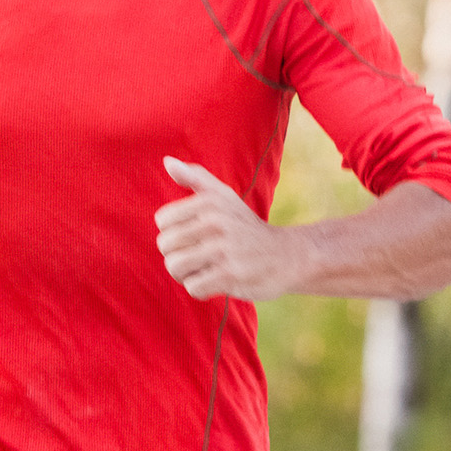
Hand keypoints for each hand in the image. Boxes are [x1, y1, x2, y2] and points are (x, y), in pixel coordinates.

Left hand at [155, 156, 290, 301]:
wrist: (287, 255)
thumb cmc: (246, 225)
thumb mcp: (224, 196)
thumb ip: (195, 177)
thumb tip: (167, 161)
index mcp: (210, 201)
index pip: (162, 220)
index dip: (173, 232)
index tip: (193, 236)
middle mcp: (216, 222)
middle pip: (165, 245)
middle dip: (176, 254)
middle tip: (197, 256)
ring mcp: (224, 249)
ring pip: (174, 266)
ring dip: (185, 274)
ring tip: (202, 269)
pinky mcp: (231, 275)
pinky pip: (193, 286)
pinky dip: (200, 288)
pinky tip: (215, 281)